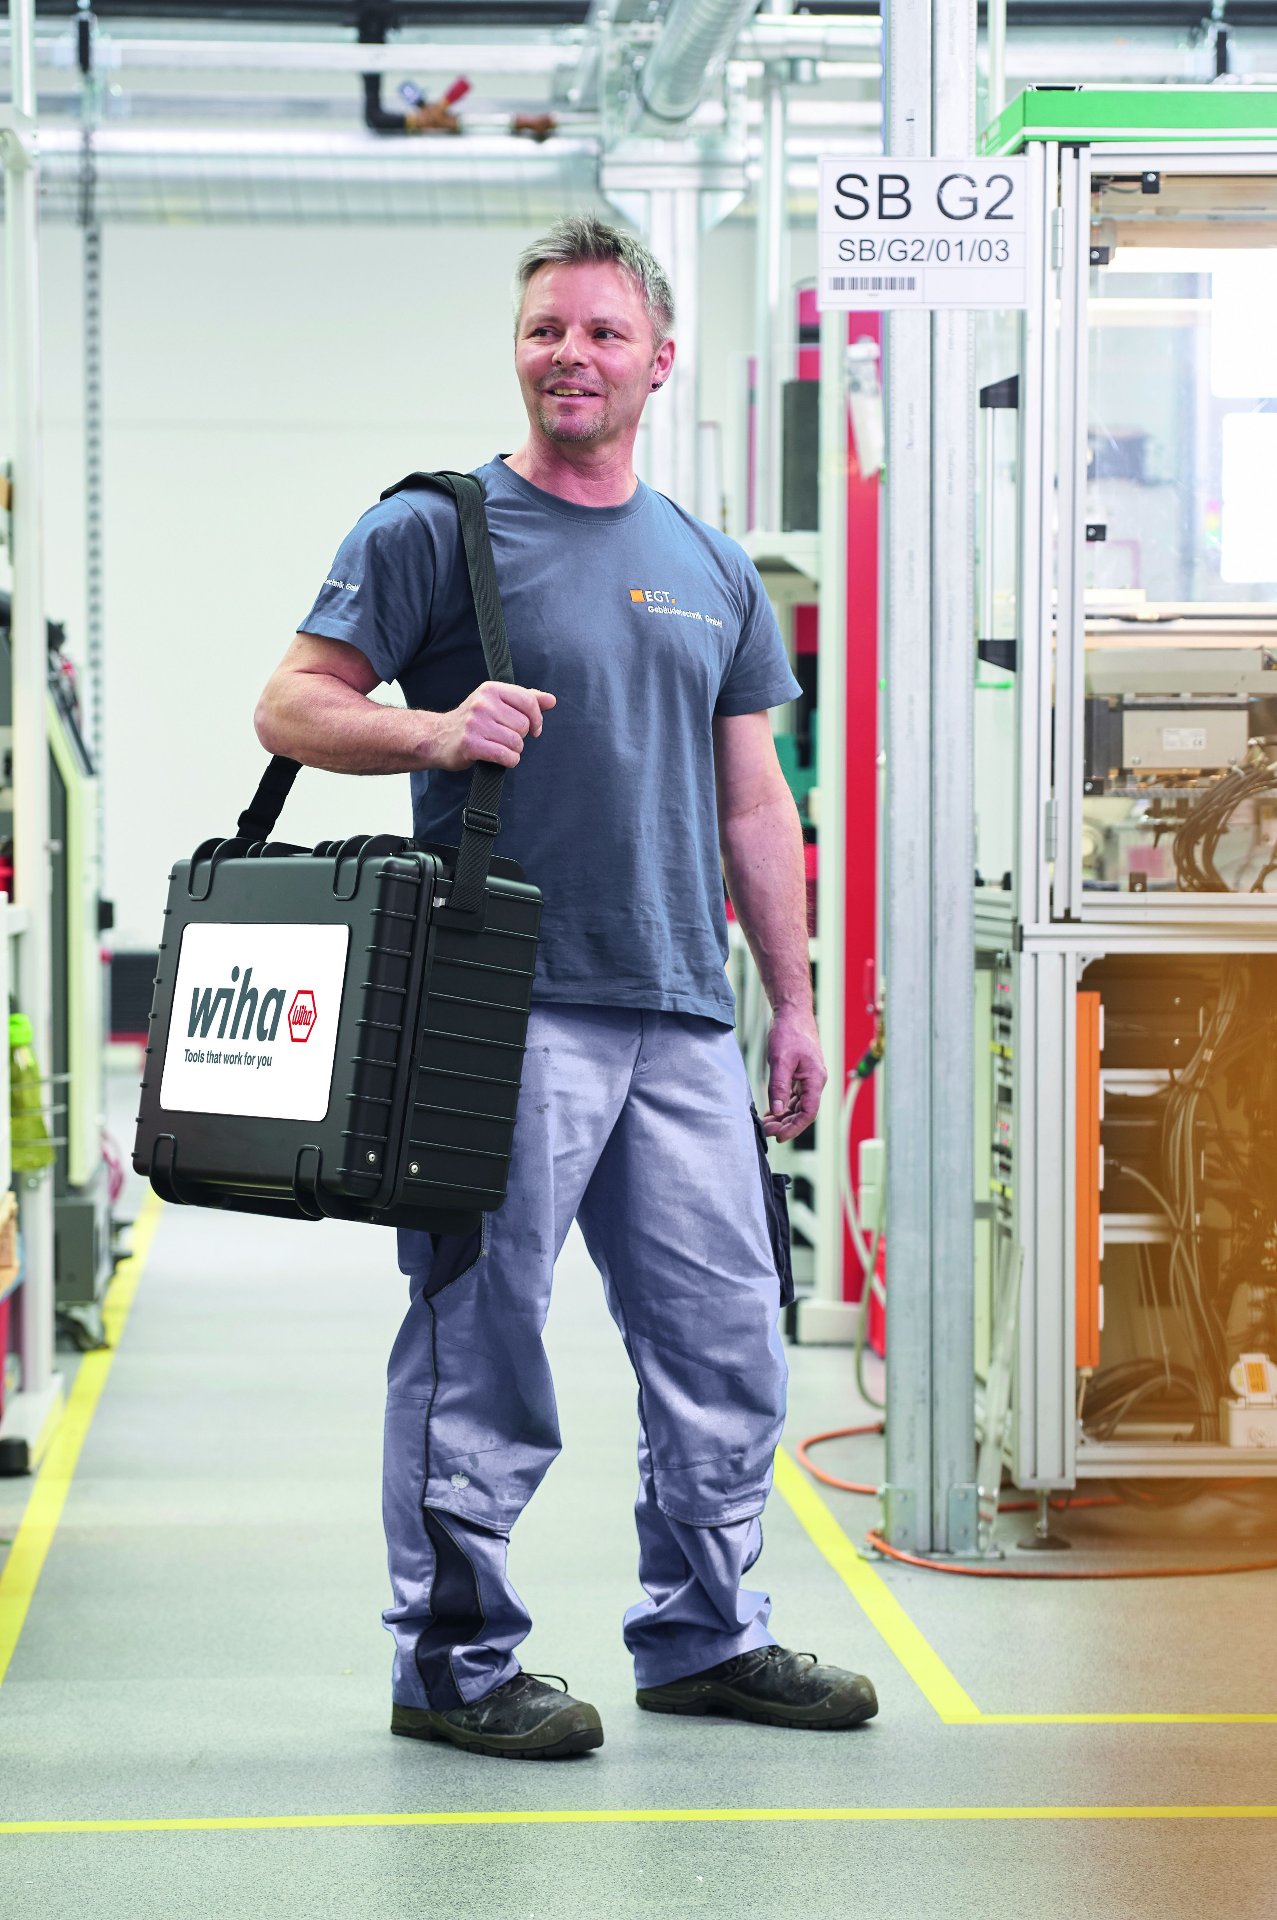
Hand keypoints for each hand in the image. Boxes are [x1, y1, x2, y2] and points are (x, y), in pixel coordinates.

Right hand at [435, 682, 555, 771]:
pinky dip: (509, 760)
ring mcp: (475, 724)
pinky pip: (505, 756)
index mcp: (491, 689)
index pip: (528, 701)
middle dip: (520, 736)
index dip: (537, 719)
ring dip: (514, 751)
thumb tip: (551, 700)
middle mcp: (483, 703)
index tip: (534, 729)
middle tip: (505, 738)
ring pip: (516, 742)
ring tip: (500, 747)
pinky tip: (502, 759)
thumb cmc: (473, 721)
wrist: (438, 738)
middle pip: (523, 725)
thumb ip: (526, 700)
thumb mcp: (497, 703)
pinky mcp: (471, 744)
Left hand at [763, 1006, 826, 1140]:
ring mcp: (809, 1079)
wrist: (793, 1014)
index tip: (779, 1137)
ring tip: (767, 1124)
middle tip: (767, 1131)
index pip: (808, 1112)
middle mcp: (815, 1082)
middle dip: (786, 1125)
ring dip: (784, 1117)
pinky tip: (772, 1112)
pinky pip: (795, 1097)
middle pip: (804, 1112)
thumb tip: (777, 1110)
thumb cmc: (790, 1033)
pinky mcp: (801, 1076)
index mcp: (815, 1079)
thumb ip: (779, 1086)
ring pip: (799, 1106)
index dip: (795, 1127)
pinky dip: (784, 1106)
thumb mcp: (780, 1060)